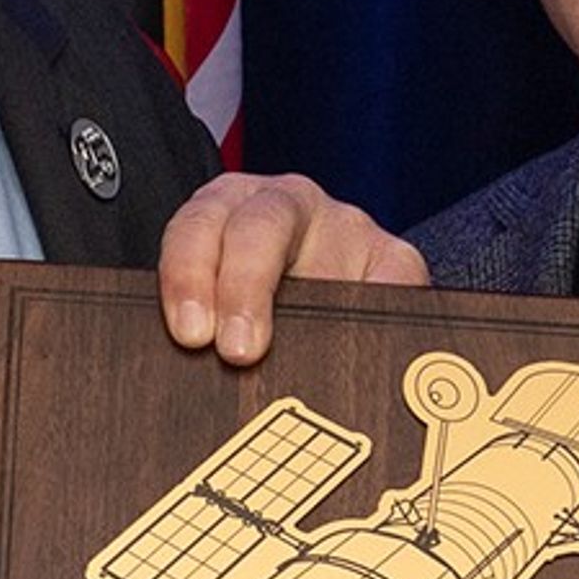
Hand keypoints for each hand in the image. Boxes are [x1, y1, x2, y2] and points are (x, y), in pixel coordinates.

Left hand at [157, 172, 426, 364]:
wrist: (319, 297)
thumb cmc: (248, 307)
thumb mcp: (214, 305)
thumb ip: (196, 324)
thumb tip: (180, 374)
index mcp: (225, 206)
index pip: (198, 225)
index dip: (189, 274)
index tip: (192, 333)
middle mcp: (286, 204)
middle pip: (260, 226)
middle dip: (245, 288)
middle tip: (238, 351)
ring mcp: (345, 227)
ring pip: (329, 251)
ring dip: (315, 309)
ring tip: (304, 361)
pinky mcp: (397, 258)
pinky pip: (394, 283)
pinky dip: (382, 310)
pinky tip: (370, 347)